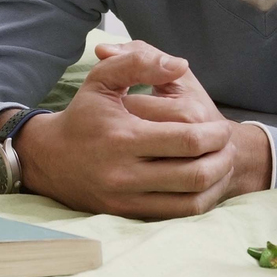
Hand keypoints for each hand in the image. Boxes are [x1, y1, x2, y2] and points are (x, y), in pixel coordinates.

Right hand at [11, 42, 271, 217]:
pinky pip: (177, 215)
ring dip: (215, 181)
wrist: (49, 159)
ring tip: (221, 163)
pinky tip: (205, 183)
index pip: (185, 140)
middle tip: (227, 146)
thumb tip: (179, 64)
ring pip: (190, 199)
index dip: (214, 135)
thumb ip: (139, 61)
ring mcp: (126, 197)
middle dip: (221, 158)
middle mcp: (124, 172)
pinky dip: (199, 200)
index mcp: (122, 136)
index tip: (221, 127)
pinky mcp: (128, 214)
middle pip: (193, 173)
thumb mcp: (102, 79)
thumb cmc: (83, 115)